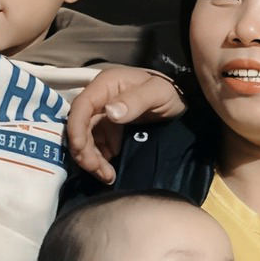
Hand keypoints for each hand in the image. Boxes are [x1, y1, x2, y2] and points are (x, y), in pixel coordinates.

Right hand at [66, 65, 185, 183]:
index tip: (80, 149)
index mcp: (106, 84)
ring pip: (87, 138)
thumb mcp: (157, 93)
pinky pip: (98, 143)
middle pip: (80, 126)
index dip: (76, 128)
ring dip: (92, 158)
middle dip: (85, 151)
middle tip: (100, 172)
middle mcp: (100, 98)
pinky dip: (101, 157)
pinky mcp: (109, 126)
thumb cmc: (170, 92)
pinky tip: (110, 168)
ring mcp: (103, 113)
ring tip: (107, 176)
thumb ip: (135, 101)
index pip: (81, 106)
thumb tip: (109, 112)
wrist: (183, 99)